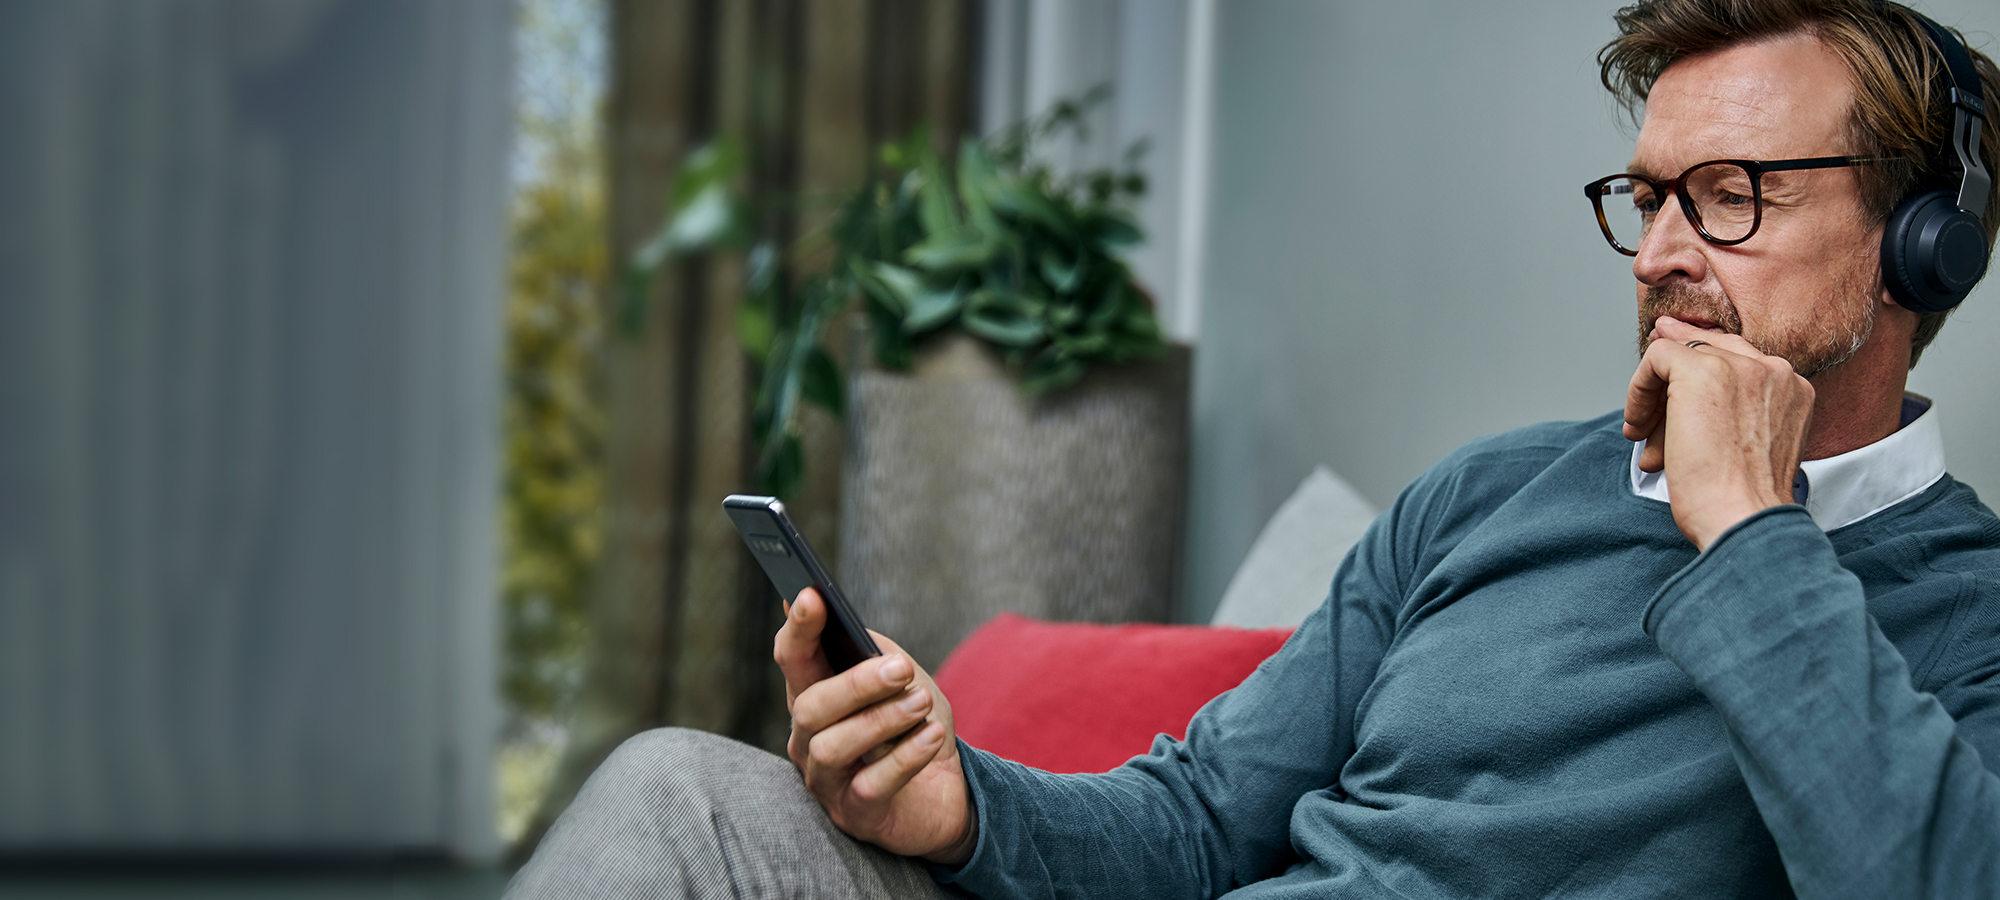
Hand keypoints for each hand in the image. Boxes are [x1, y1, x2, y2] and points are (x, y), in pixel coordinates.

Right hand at [774, 588, 977, 864]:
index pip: (793, 657)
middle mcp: (808, 739)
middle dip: (857, 684)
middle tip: (902, 669)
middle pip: (810, 706)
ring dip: (882, 720)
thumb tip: (853, 629)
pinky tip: (931, 736)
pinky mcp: (856, 814)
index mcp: (814, 695)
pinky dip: (905, 756)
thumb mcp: (902, 681)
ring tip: (920, 704)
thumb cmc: (914, 728)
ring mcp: (828, 780)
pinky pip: (871, 784)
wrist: (949, 790)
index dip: (798, 628)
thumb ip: (876, 652)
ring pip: (833, 746)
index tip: (812, 595)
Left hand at [1622, 316, 1814, 550]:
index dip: (1700, 359)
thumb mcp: (1748, 448)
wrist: (1742, 516)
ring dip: (1654, 398)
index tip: (1670, 363)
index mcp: (1792, 389)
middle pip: (1712, 349)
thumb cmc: (1741, 499)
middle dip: (1671, 373)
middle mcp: (1774, 371)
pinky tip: (1638, 426)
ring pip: (1681, 356)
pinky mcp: (1703, 370)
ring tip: (1642, 435)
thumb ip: (1729, 415)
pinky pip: (1656, 358)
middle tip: (1645, 381)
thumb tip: (1674, 404)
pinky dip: (1638, 391)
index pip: (1740, 358)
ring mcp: (1742, 367)